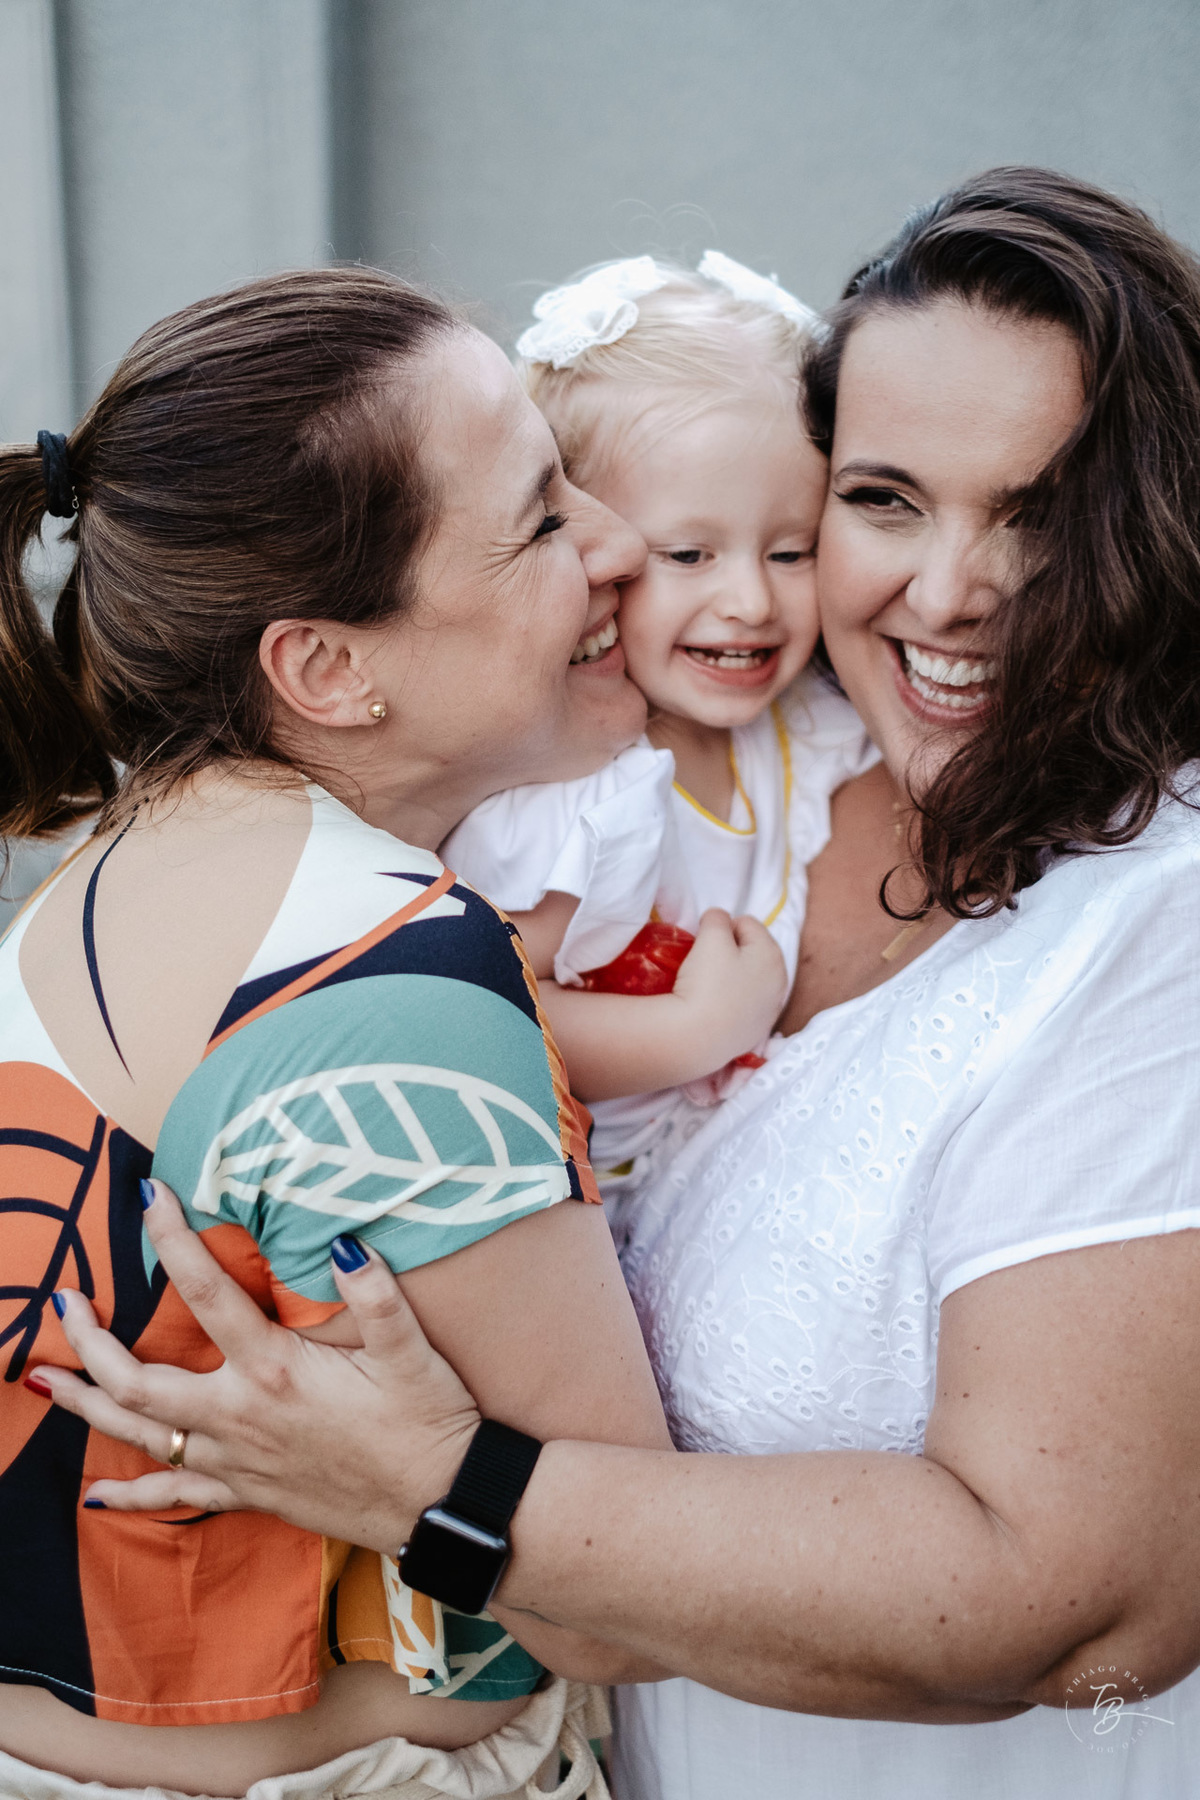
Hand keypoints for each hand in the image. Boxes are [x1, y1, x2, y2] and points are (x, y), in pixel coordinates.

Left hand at [31, 1182, 478, 1550]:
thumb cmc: (428, 1423)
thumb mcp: (411, 1349)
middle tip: (63, 1302)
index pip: (207, 1294)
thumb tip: (343, 1240)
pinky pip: (176, 1496)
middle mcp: (241, 1417)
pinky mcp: (248, 1494)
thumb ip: (375, 1293)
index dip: (174, 1240)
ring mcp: (237, 1461)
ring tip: (44, 1381)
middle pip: (137, 1379)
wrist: (440, 1507)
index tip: (150, 1194)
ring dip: (85, 1408)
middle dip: (90, 1340)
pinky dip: (132, 1496)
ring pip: (139, 1437)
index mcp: (275, 1372)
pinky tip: (98, 1497)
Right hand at [671, 908, 787, 1063]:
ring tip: (710, 986)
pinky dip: (733, 1000)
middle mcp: (780, 981)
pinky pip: (745, 1003)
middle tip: (707, 963)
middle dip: (731, 951)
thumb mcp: (711, 938)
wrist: (697, 1038)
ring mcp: (770, 1009)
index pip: (747, 923)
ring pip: (750, 979)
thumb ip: (718, 919)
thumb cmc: (706, 981)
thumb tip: (720, 919)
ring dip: (733, 975)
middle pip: (752, 952)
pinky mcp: (757, 1031)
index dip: (722, 928)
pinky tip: (716, 1006)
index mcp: (773, 953)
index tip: (705, 945)